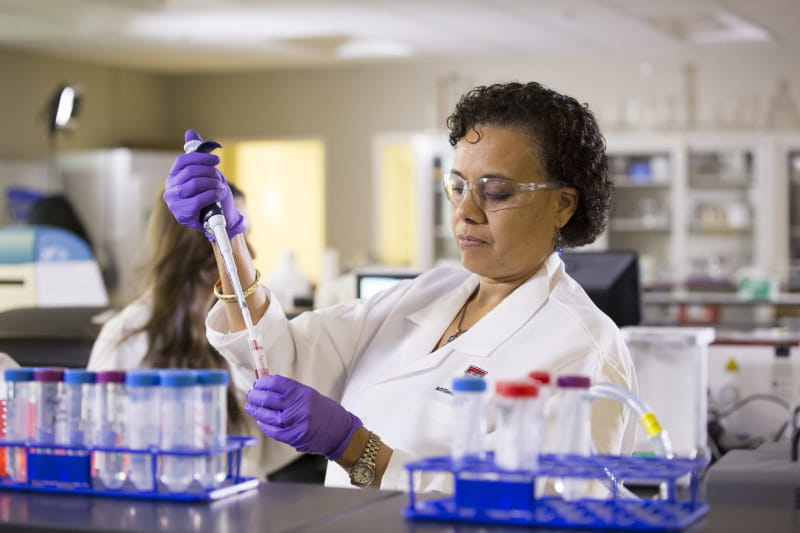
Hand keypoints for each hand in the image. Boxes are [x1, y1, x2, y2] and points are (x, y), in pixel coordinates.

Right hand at [163, 129, 244, 240]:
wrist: (219, 220)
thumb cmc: (211, 195)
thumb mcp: (205, 174)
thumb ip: (197, 154)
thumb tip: (190, 132)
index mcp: (173, 176)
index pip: (183, 160)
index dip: (201, 157)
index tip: (217, 160)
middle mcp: (170, 188)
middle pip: (190, 171)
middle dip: (209, 172)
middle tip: (220, 178)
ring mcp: (174, 202)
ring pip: (194, 184)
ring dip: (213, 183)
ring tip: (221, 187)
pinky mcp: (182, 214)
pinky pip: (199, 199)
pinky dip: (213, 195)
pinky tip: (219, 195)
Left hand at [245, 375, 361, 459]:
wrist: (340, 432)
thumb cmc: (326, 413)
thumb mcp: (310, 396)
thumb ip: (291, 392)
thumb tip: (268, 387)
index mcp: (304, 393)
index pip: (277, 383)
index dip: (263, 382)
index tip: (258, 383)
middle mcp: (300, 406)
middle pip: (269, 398)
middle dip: (256, 395)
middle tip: (251, 394)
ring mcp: (297, 423)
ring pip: (268, 415)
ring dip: (256, 410)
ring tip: (251, 406)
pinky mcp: (295, 437)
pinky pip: (273, 431)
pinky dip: (265, 425)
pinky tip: (261, 421)